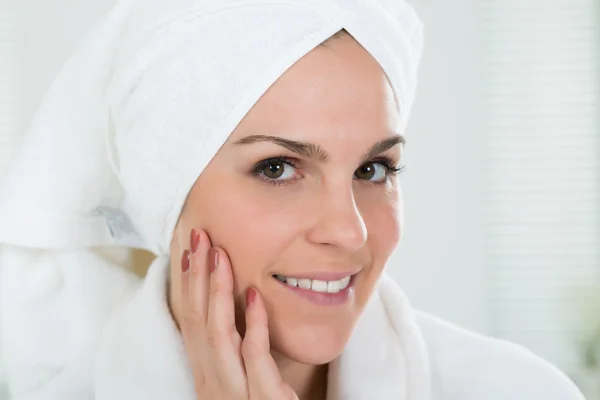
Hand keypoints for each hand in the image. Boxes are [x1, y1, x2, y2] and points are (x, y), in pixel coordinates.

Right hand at [179, 228, 297, 399]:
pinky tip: (257, 295)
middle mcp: (210, 380)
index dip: (188, 285)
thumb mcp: (238, 378)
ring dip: (217, 291)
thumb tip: (239, 304)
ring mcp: (232, 391)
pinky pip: (253, 356)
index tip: (188, 250)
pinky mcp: (260, 399)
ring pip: (216, 334)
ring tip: (221, 255)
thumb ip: (235, 347)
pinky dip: (255, 323)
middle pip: (196, 320)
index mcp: (205, 372)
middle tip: (199, 237)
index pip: (190, 320)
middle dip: (196, 276)